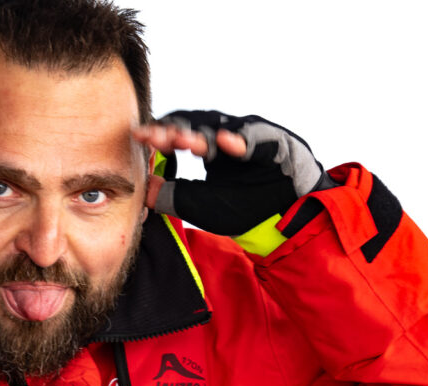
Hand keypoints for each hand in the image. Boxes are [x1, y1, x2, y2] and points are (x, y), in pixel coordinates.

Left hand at [134, 111, 332, 235]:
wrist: (288, 219)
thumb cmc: (245, 208)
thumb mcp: (201, 205)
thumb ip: (172, 196)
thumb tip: (142, 187)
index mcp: (211, 147)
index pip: (180, 132)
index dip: (159, 133)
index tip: (138, 136)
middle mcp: (229, 136)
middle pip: (196, 124)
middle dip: (174, 130)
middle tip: (154, 136)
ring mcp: (252, 136)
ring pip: (223, 129)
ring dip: (201, 135)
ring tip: (183, 140)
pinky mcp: (275, 145)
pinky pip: (257, 141)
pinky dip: (242, 142)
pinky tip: (227, 144)